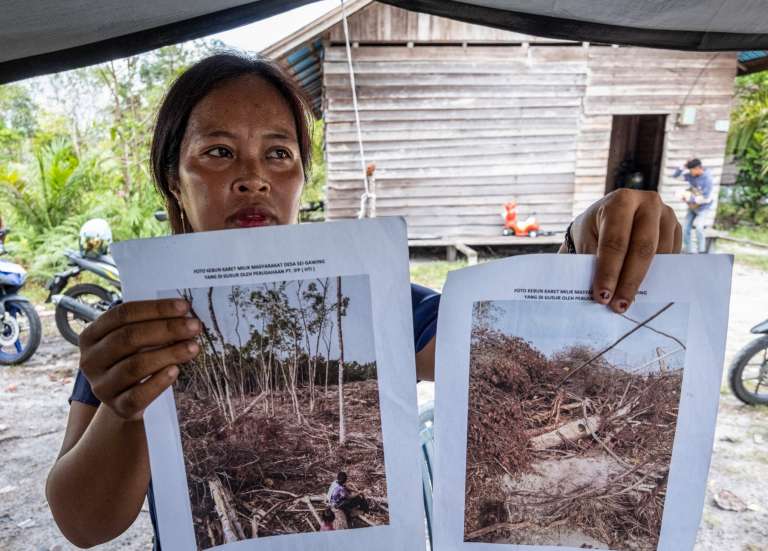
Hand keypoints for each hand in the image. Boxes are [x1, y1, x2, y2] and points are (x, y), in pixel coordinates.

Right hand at [78, 299, 201, 420]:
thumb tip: (183, 312)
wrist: (128, 402)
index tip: (184, 306)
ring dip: (169, 353)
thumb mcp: (134, 342)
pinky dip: (158, 382)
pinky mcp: (117, 407)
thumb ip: (150, 325)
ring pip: (135, 365)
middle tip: (194, 326)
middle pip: (128, 337)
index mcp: (91, 335)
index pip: (122, 314)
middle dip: (166, 329)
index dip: (155, 309)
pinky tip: (176, 371)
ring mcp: (102, 386)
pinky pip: (138, 395)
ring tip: (193, 347)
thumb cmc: (135, 360)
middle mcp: (90, 360)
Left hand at [566, 189, 681, 312]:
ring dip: (644, 281)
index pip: (615, 241)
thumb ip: (592, 260)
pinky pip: (671, 257)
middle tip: (618, 306)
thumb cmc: (594, 229)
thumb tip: (601, 293)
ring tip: (627, 302)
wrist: (608, 216)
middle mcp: (648, 203)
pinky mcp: (677, 229)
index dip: (609, 271)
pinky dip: (656, 275)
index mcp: (620, 201)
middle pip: (643, 248)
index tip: (602, 297)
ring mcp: (667, 215)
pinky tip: (642, 290)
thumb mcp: (586, 239)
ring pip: (660, 255)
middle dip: (629, 281)